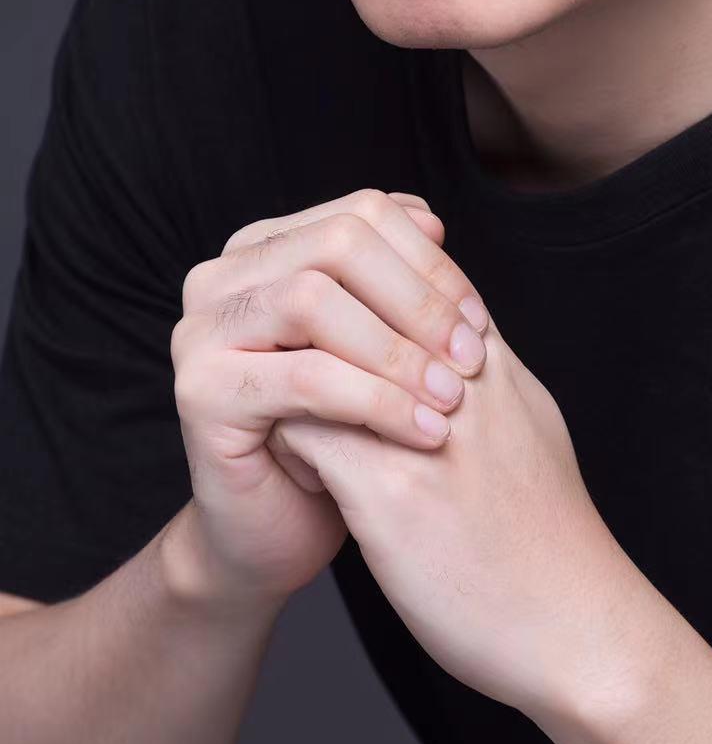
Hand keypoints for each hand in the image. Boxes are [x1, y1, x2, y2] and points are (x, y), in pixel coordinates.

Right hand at [169, 188, 489, 610]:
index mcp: (265, 247)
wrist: (277, 530)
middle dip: (418, 301)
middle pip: (340, 245)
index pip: (362, 213)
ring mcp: (202, 330)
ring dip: (398, 351)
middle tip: (472, 358)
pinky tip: (424, 430)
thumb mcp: (376, 344)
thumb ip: (396, 280)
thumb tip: (432, 220)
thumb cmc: (339, 433)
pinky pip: (305, 377)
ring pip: (315, 302)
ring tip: (452, 398)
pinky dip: (377, 401)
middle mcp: (222, 276)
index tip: (479, 319)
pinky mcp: (200, 392)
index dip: (430, 261)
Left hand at [267, 303, 635, 723]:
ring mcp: (424, 429)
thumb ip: (488, 379)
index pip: (409, 277)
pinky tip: (287, 465)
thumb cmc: (551, 537)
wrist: (577, 624)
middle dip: (316, 321)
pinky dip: (287, 440)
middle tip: (284, 354)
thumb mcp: (531, 427)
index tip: (327, 326)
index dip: (358, 292)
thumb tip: (454, 348)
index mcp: (491, 362)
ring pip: (323, 357)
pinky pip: (305, 432)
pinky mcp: (389, 491)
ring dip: (293, 376)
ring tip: (282, 407)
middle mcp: (459, 380)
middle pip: (361, 299)